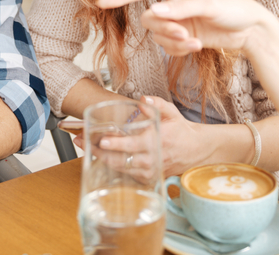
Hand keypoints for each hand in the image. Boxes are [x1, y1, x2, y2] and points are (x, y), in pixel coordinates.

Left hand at [71, 97, 211, 176]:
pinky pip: (126, 174)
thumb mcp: (171, 113)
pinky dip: (112, 167)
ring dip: (101, 160)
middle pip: (120, 160)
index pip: (132, 145)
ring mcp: (148, 171)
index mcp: (155, 141)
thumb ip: (156, 105)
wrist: (195, 151)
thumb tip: (142, 99)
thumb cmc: (180, 130)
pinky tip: (100, 157)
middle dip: (99, 152)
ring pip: (120, 169)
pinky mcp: (147, 178)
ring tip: (86, 148)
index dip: (116, 144)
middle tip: (83, 143)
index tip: (102, 140)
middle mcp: (151, 159)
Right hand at [97, 0, 278, 56]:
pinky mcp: (184, 36)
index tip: (101, 2)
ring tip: (194, 42)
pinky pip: (168, 47)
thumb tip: (153, 11)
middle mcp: (174, 2)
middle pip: (149, 19)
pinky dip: (179, 49)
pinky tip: (196, 47)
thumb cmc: (236, 8)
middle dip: (163, 29)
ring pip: (157, 35)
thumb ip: (181, 9)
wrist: (253, 29)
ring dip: (172, 42)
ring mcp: (178, 21)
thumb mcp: (210, 6)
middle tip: (184, 34)